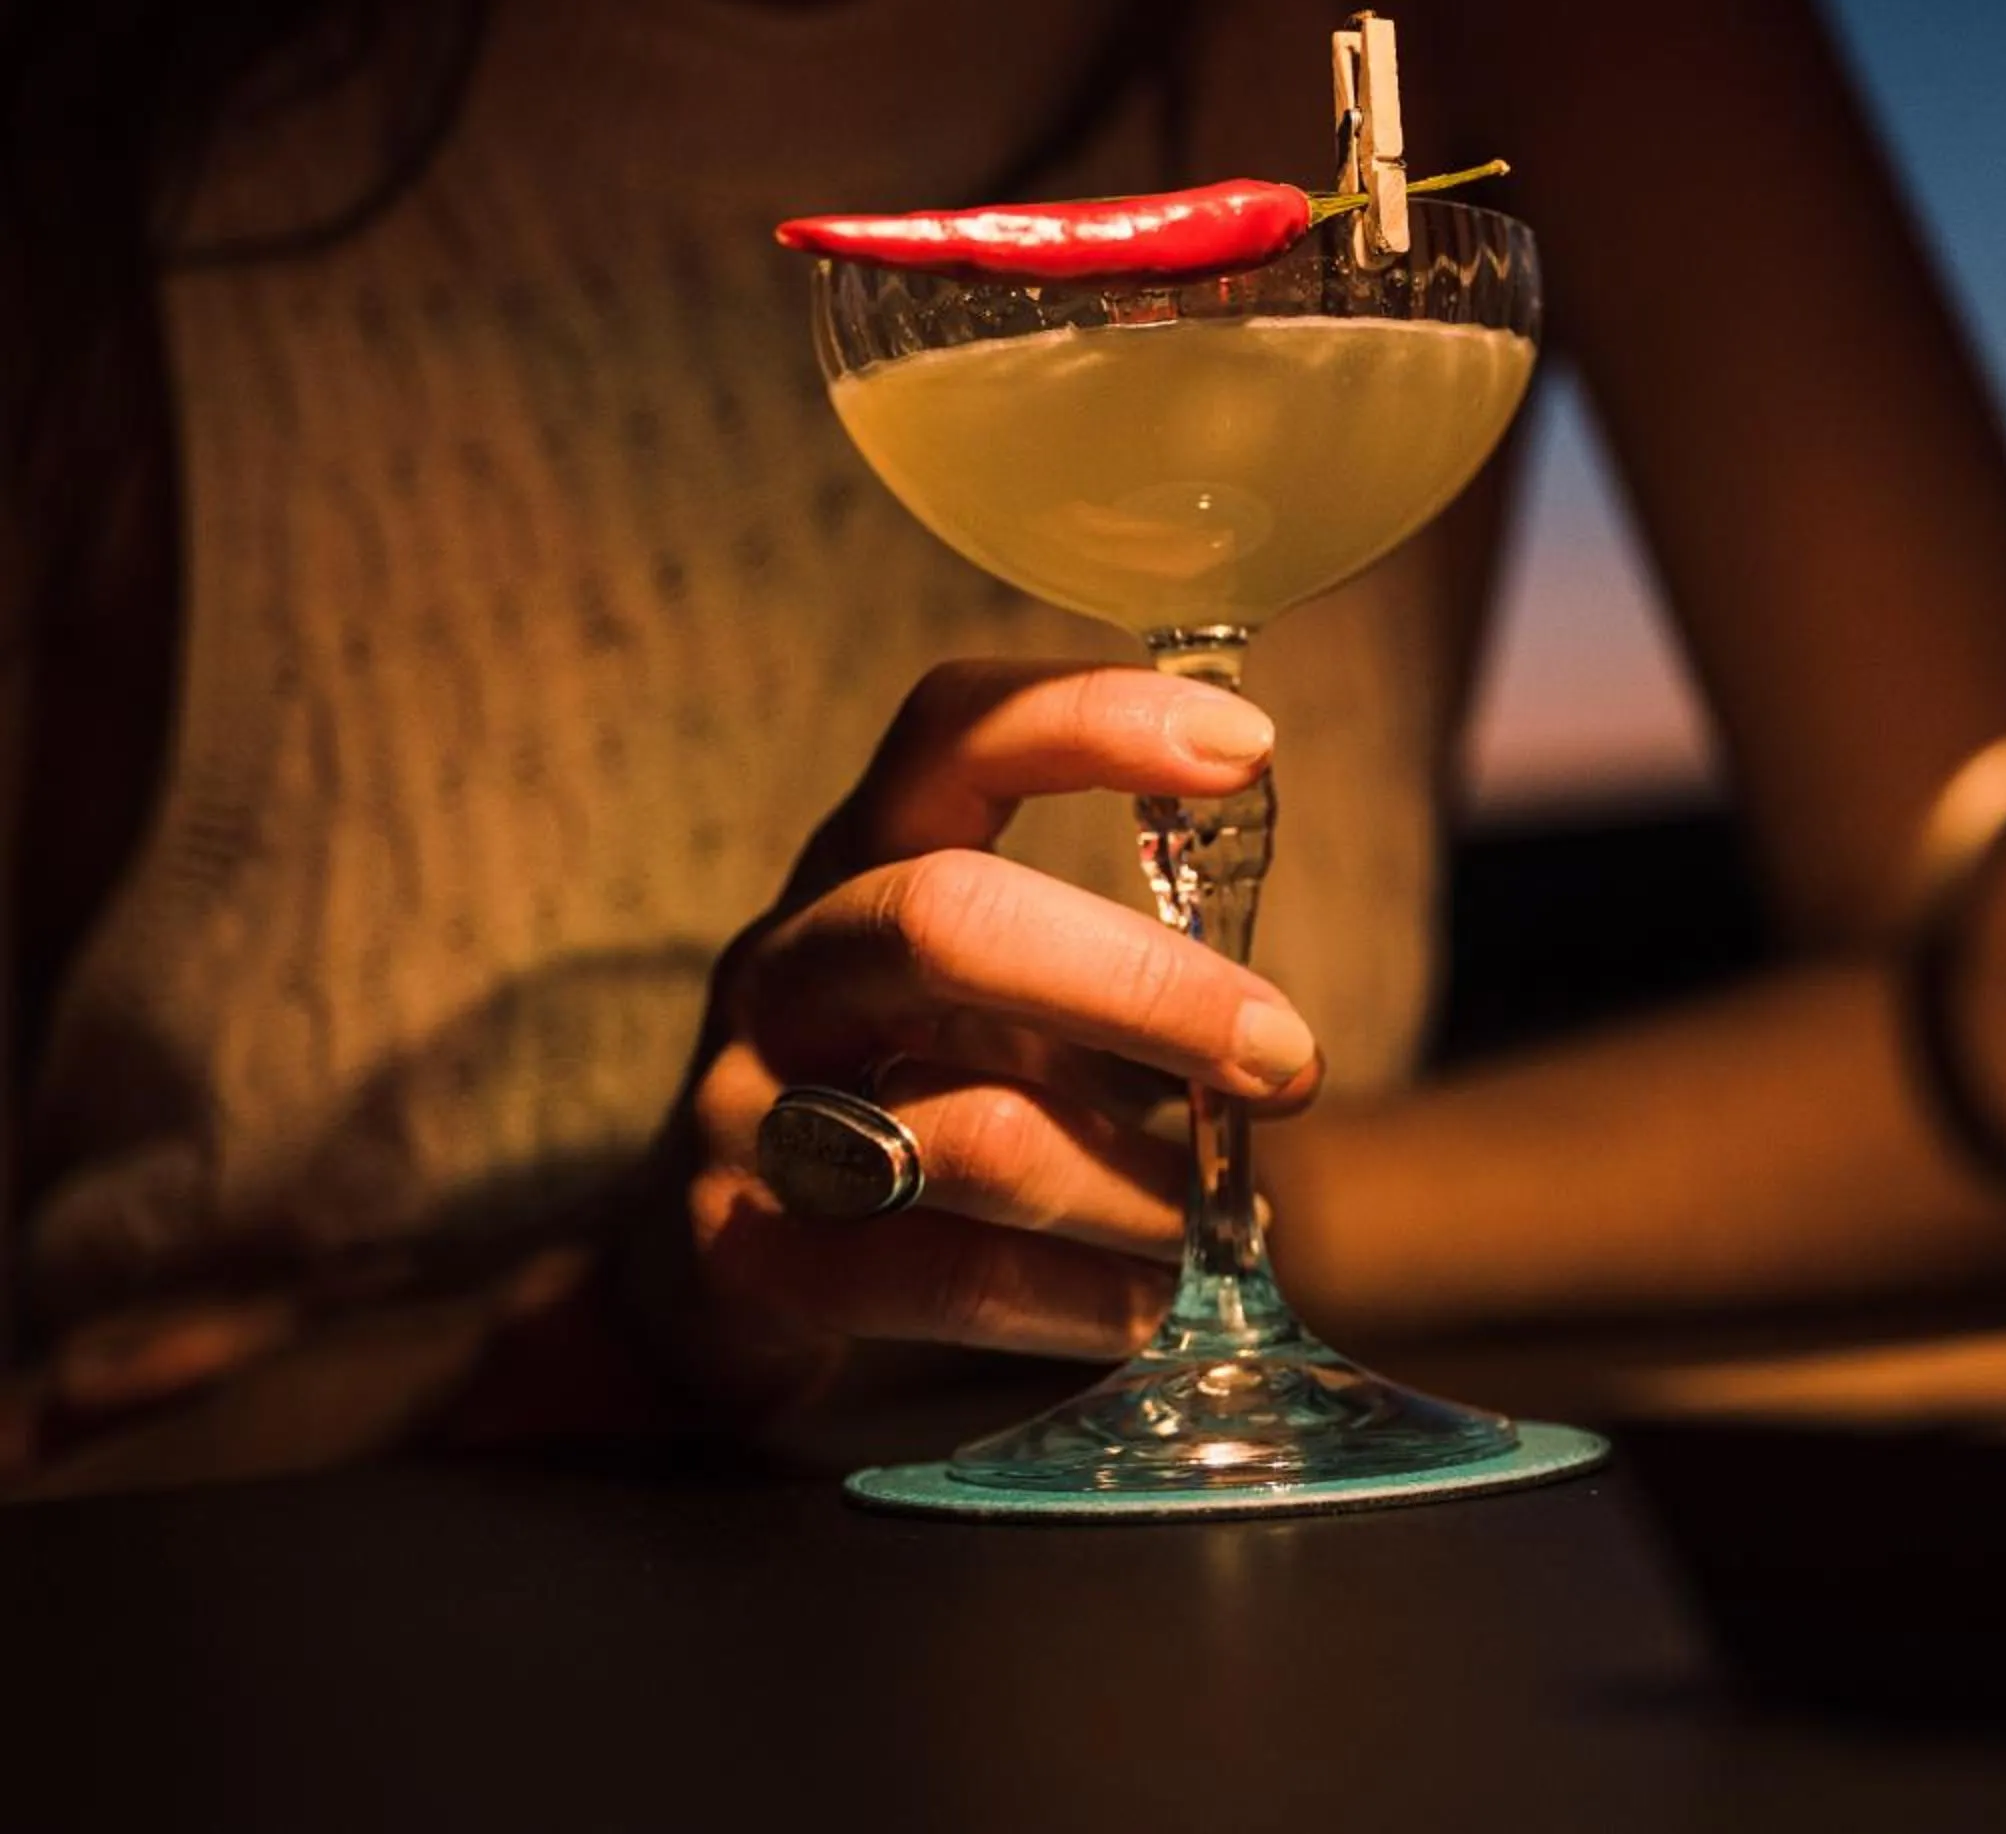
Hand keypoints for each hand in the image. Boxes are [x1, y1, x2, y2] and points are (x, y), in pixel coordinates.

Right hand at [644, 660, 1320, 1409]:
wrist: (702, 1277)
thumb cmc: (895, 1099)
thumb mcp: (976, 1000)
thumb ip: (1095, 978)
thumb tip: (1277, 1034)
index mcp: (856, 862)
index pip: (951, 734)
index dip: (1088, 717)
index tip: (1245, 745)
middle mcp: (788, 963)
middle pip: (949, 921)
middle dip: (1146, 988)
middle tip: (1290, 1056)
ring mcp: (746, 1109)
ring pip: (971, 1128)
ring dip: (1138, 1183)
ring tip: (1222, 1216)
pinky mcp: (746, 1258)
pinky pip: (944, 1276)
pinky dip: (1080, 1296)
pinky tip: (1148, 1301)